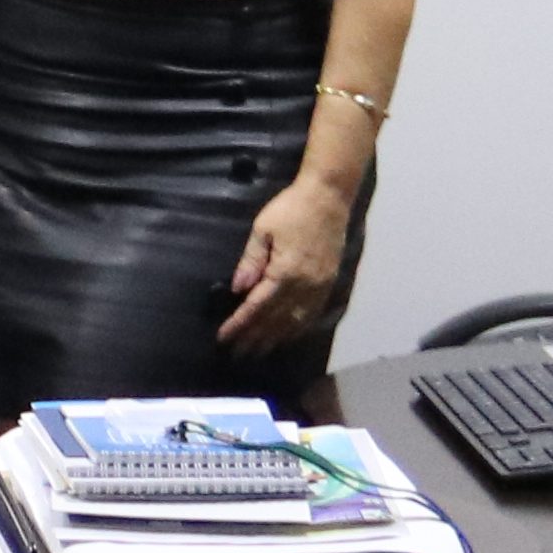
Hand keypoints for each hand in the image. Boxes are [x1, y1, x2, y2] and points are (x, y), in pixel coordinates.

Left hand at [217, 169, 361, 355]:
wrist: (329, 198)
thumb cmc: (291, 209)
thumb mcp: (263, 229)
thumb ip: (251, 261)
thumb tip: (238, 290)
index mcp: (285, 272)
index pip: (257, 307)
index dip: (239, 324)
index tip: (223, 338)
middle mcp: (305, 286)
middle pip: (275, 320)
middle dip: (254, 338)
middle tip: (237, 355)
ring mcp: (320, 287)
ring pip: (295, 322)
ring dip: (275, 339)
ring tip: (258, 352)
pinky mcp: (329, 284)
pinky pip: (312, 315)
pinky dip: (297, 330)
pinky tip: (287, 337)